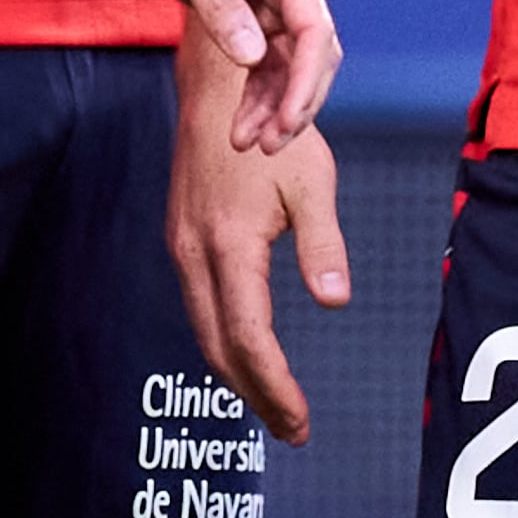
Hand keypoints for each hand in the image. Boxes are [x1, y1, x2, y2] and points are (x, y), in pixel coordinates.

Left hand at [80, 0, 342, 144]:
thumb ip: (219, 8)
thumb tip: (254, 60)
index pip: (314, 27)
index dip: (305, 81)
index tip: (285, 124)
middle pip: (309, 48)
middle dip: (293, 99)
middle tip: (266, 145)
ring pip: (284, 57)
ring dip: (271, 101)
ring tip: (243, 142)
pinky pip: (259, 52)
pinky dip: (252, 87)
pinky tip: (238, 119)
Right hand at [168, 22, 355, 442]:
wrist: (216, 89)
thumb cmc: (271, 132)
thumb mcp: (311, 183)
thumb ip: (322, 245)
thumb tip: (336, 300)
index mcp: (228, 247)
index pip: (250, 340)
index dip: (275, 387)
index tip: (301, 421)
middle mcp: (194, 255)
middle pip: (220, 348)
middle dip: (256, 395)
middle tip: (292, 429)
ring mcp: (181, 248)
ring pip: (205, 331)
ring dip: (239, 373)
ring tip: (275, 404)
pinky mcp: (181, 239)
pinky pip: (200, 306)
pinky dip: (225, 341)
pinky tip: (248, 351)